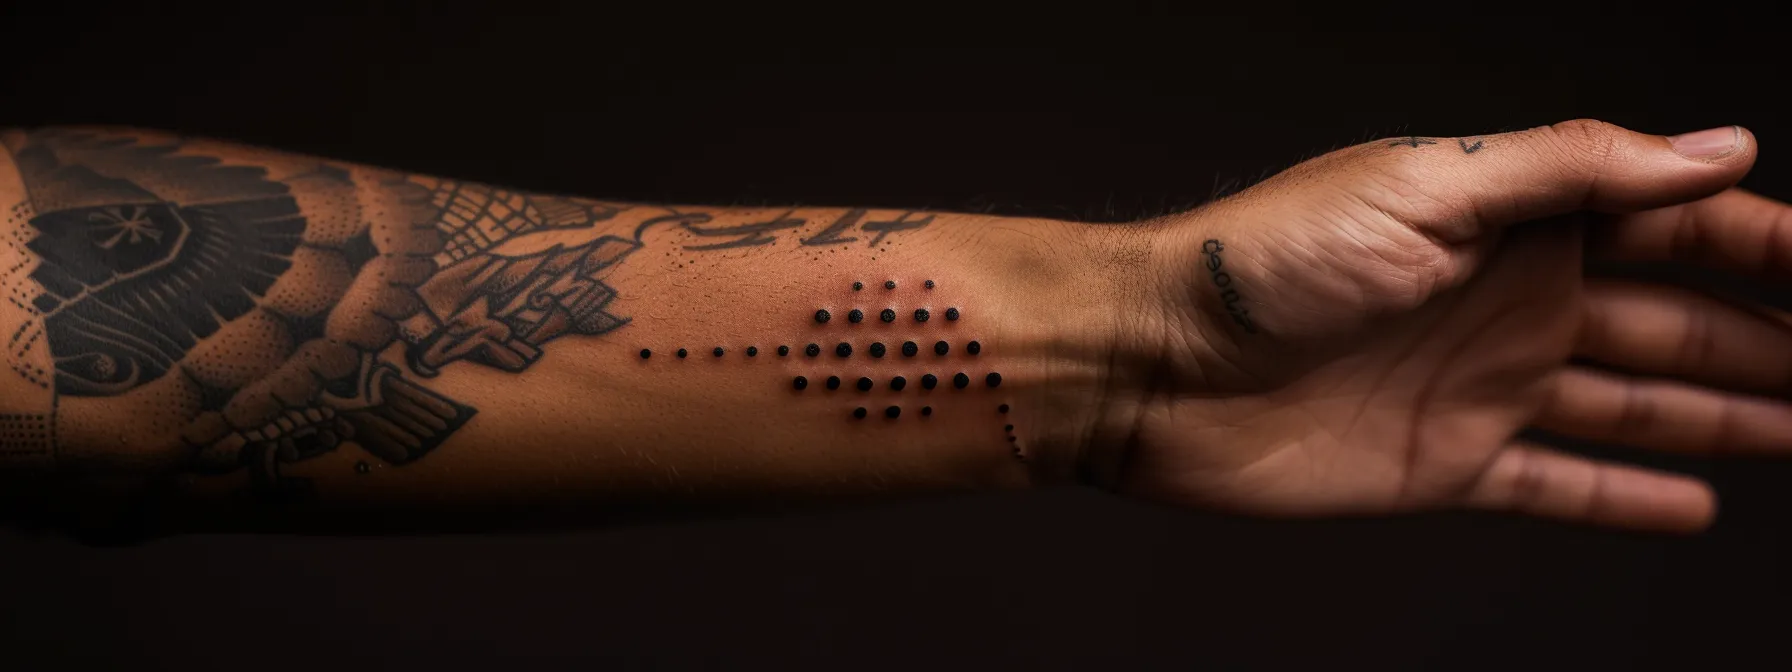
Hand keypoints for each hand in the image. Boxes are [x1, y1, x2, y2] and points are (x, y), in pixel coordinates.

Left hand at [1107, 120, 1784, 531]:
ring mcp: (1482, 386)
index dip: (1771, 247)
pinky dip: (1627, 498)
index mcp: (1513, 221)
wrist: (1150, 365)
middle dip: (1770, 338)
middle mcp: (1510, 300)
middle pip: (1677, 320)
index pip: (1677, 223)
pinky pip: (1559, 486)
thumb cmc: (1263, 263)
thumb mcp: (1427, 187)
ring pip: (1638, 405)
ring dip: (1731, 415)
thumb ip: (1573, 169)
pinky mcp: (1444, 464)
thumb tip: (1716, 148)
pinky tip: (1697, 503)